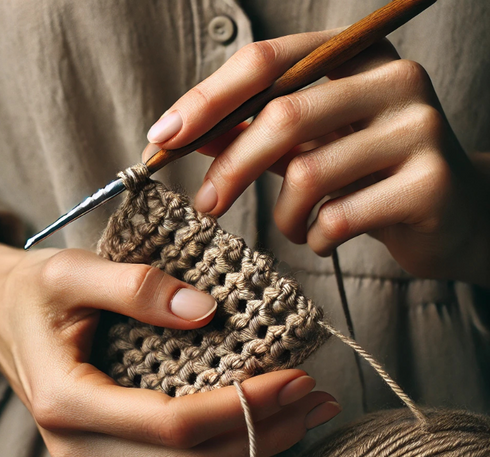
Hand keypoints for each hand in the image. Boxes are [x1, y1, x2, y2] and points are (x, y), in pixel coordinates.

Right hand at [0, 229, 339, 456]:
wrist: (4, 317)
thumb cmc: (36, 293)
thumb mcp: (72, 272)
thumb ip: (135, 287)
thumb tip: (205, 311)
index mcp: (69, 402)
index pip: (175, 424)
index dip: (243, 405)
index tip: (295, 377)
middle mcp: (79, 449)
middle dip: (263, 434)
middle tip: (314, 398)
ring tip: (304, 418)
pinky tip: (262, 437)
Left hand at [144, 31, 489, 286]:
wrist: (454, 214)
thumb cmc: (370, 176)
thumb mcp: (311, 146)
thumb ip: (255, 133)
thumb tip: (187, 132)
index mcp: (359, 58)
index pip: (269, 62)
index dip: (208, 99)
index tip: (163, 139)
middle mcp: (395, 80)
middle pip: (284, 116)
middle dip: (231, 168)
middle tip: (206, 204)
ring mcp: (419, 129)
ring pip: (310, 175)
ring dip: (284, 215)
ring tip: (294, 227)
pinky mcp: (430, 185)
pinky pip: (340, 217)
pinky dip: (316, 237)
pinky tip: (326, 238)